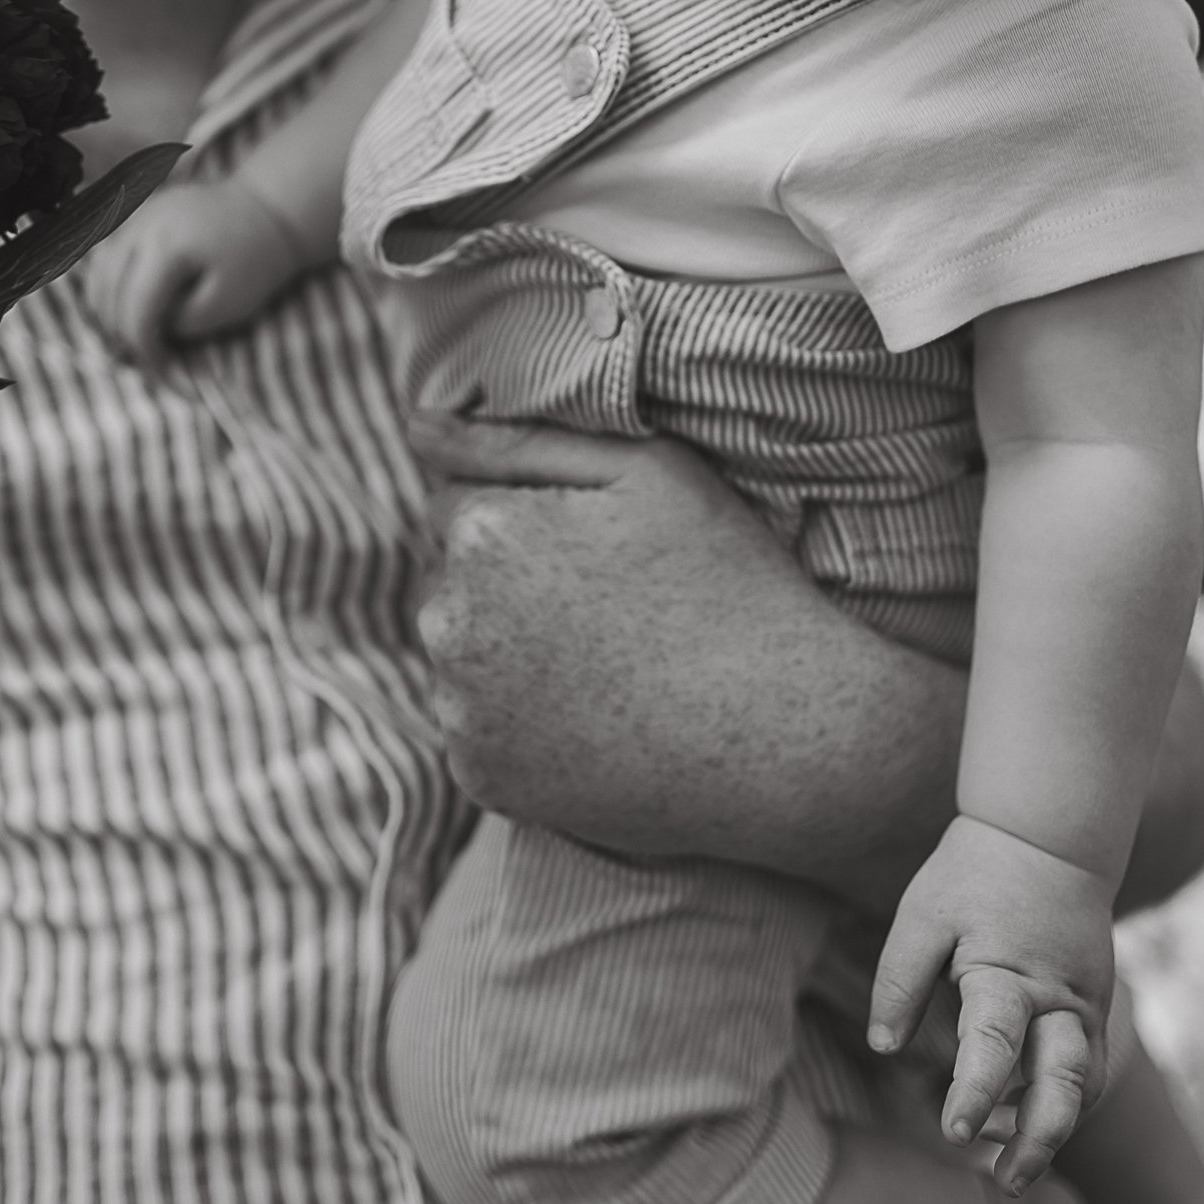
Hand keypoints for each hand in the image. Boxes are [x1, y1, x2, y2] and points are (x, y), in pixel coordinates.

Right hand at [81, 176, 303, 356]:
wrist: (268, 208)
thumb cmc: (256, 260)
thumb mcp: (229, 303)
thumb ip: (183, 323)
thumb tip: (148, 334)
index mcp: (167, 245)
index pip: (137, 310)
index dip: (145, 349)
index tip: (165, 373)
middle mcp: (143, 225)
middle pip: (109, 292)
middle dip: (123, 335)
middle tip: (145, 363)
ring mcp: (137, 216)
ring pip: (98, 273)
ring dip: (107, 312)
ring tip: (129, 343)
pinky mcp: (138, 216)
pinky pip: (107, 255)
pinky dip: (109, 287)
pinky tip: (124, 312)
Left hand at [406, 413, 966, 902]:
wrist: (787, 736)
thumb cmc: (727, 582)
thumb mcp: (645, 471)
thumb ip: (518, 438)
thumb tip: (416, 426)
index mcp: (482, 532)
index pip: (456, 505)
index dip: (531, 520)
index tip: (599, 551)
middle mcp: (448, 620)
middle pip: (455, 582)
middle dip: (510, 584)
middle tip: (611, 610)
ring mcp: (460, 709)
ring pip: (464, 655)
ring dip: (508, 653)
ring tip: (609, 666)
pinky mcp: (480, 777)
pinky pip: (481, 729)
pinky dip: (520, 724)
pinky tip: (596, 720)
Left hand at [869, 813, 1114, 1196]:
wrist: (1046, 838)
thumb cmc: (974, 875)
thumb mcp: (923, 915)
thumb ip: (901, 979)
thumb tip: (882, 1046)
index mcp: (1007, 975)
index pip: (993, 1045)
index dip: (973, 1092)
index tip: (952, 1132)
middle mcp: (1056, 1000)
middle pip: (1064, 1084)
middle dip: (1039, 1140)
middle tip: (1006, 1181)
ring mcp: (1084, 1005)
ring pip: (1082, 1084)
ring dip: (1052, 1128)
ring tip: (1009, 1164)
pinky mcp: (1092, 1006)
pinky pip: (1086, 1066)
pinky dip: (1061, 1098)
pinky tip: (1023, 1115)